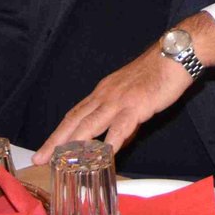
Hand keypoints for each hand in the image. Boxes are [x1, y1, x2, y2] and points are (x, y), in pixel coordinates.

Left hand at [32, 43, 189, 164]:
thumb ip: (122, 121)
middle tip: (40, 158)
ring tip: (60, 161)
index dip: (59, 132)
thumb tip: (115, 143)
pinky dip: (110, 143)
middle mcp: (105, 95)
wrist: (174, 54)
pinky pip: (120, 127)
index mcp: (103, 92)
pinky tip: (103, 157)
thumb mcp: (133, 97)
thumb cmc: (157, 73)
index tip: (46, 148)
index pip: (75, 115)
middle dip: (56, 141)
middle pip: (75, 120)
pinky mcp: (136, 104)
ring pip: (90, 124)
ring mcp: (119, 99)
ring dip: (73, 144)